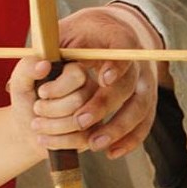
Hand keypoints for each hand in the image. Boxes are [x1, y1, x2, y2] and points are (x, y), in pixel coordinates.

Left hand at [8, 58, 94, 156]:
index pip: (77, 75)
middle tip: (36, 109)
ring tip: (36, 124)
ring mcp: (96, 112)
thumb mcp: (20, 83)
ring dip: (51, 126)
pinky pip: (82, 139)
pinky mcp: (94, 133)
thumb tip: (43, 64)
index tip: (41, 93)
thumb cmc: (26, 101)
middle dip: (50, 109)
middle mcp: (90, 89)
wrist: (26, 129)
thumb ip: (27, 68)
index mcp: (75, 70)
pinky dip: (57, 141)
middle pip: (78, 100)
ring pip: (80, 121)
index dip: (57, 88)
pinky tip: (44, 138)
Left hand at [57, 3, 165, 158]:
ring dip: (118, 128)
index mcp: (113, 36)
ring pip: (140, 107)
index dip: (116, 64)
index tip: (102, 78)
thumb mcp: (58, 34)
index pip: (123, 46)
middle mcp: (134, 60)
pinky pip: (144, 123)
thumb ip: (46, 48)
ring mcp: (143, 83)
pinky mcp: (144, 102)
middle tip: (79, 120)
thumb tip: (41, 67)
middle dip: (105, 104)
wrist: (99, 39)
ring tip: (93, 143)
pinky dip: (130, 140)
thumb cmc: (73, 39)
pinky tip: (111, 153)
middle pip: (129, 83)